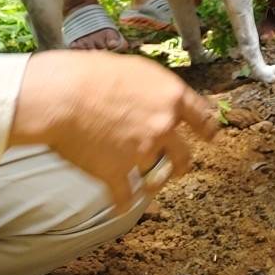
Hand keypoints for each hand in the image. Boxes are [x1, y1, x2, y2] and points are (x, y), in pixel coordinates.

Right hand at [8, 50, 217, 210]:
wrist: (63, 95)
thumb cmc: (93, 73)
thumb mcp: (136, 68)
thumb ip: (153, 87)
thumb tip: (155, 94)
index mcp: (172, 97)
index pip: (202, 116)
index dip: (207, 128)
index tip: (211, 136)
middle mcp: (164, 126)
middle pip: (184, 153)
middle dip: (183, 163)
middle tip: (181, 167)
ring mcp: (142, 152)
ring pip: (156, 175)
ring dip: (154, 182)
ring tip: (151, 185)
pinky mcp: (116, 172)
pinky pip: (126, 196)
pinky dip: (124, 203)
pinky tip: (123, 206)